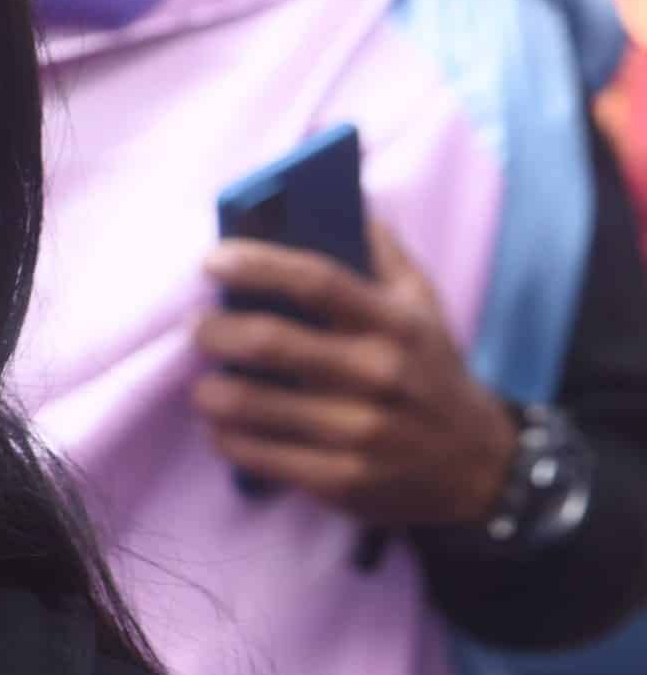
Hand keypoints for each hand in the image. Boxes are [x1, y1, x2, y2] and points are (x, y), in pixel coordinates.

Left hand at [193, 220, 517, 527]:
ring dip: (209, 391)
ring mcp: (359, 432)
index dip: (258, 264)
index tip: (213, 259)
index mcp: (395, 324)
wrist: (479, 466)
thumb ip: (383, 252)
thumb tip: (345, 195)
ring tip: (203, 383)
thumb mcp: (424, 307)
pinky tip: (220, 425)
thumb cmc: (431, 371)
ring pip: (251, 405)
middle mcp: (379, 375)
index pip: (317, 281)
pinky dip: (224, 437)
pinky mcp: (340, 479)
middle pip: (270, 343)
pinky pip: (256, 455)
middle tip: (196, 326)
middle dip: (215, 331)